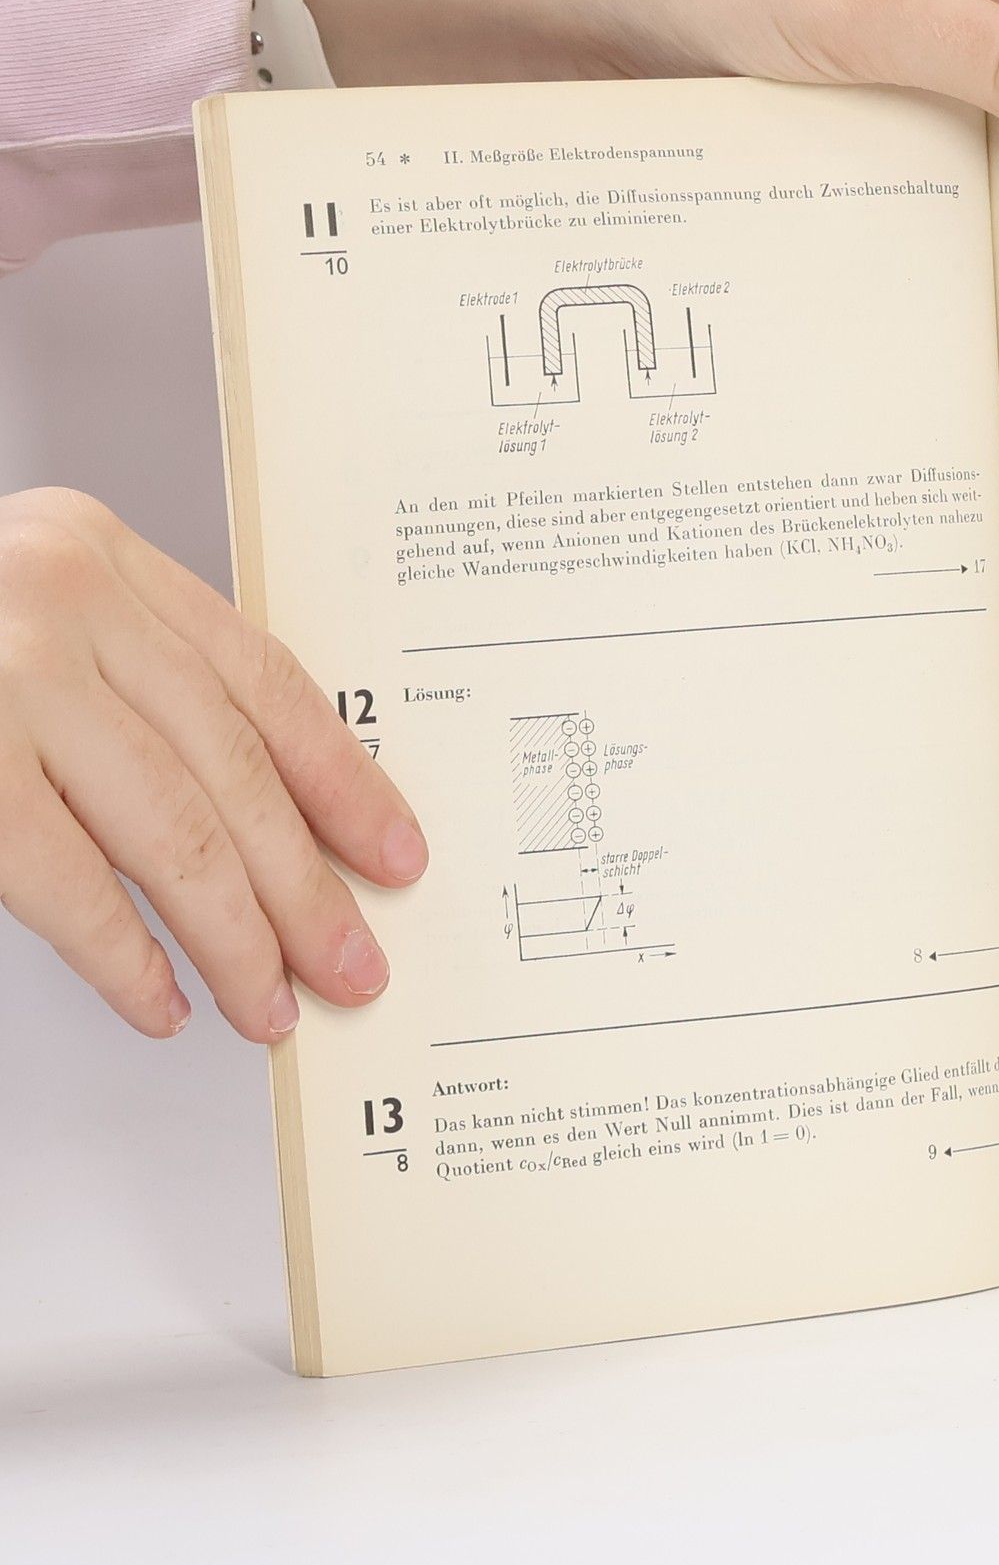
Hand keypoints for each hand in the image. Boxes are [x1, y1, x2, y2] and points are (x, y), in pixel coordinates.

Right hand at [0, 489, 427, 1041]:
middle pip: (234, 770)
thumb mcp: (32, 608)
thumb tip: (263, 817)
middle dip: (306, 886)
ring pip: (172, 832)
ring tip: (270, 1004)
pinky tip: (160, 1002)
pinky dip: (124, 956)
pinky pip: (66, 881)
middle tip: (352, 965)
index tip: (394, 854)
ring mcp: (1, 679)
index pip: (267, 684)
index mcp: (103, 559)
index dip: (344, 780)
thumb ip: (131, 677)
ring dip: (234, 938)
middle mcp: (62, 602)